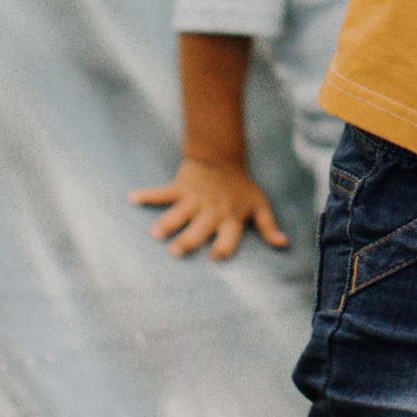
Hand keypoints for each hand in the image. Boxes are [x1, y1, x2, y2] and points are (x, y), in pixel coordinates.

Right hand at [128, 157, 287, 259]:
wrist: (223, 158)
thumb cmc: (241, 188)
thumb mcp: (259, 206)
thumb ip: (269, 227)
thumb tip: (284, 245)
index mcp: (230, 218)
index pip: (228, 237)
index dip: (223, 247)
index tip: (214, 257)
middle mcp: (211, 211)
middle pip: (199, 229)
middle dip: (188, 240)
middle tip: (175, 251)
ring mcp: (193, 199)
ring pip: (178, 214)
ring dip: (166, 223)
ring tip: (155, 234)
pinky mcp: (179, 187)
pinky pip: (160, 192)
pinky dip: (146, 195)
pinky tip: (132, 198)